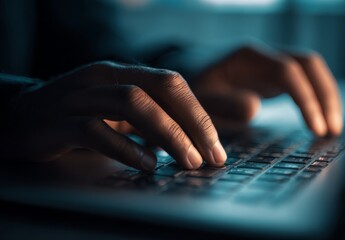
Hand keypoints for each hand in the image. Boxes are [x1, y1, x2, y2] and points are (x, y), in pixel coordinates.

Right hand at [3, 61, 226, 169]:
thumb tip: (195, 140)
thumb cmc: (79, 116)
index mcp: (123, 73)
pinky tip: (147, 165)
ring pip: (132, 103)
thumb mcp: (118, 111)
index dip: (199, 114)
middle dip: (192, 123)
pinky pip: (96, 130)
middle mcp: (104, 78)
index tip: (216, 147)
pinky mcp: (58, 121)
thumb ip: (152, 119)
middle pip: (159, 89)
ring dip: (168, 134)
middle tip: (211, 156)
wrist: (19, 117)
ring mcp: (80, 96)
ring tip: (189, 161)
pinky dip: (126, 148)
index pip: (172, 83)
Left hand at [193, 45, 342, 136]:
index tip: (315, 128)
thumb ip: (222, 104)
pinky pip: (303, 80)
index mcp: (247, 57)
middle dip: (325, 95)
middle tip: (332, 130)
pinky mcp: (274, 75)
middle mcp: (264, 55)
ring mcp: (271, 63)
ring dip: (326, 96)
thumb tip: (254, 109)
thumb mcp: (199, 100)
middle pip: (308, 64)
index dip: (306, 98)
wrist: (188, 72)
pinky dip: (315, 98)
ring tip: (332, 129)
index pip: (288, 71)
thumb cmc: (193, 89)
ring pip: (310, 70)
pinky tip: (319, 120)